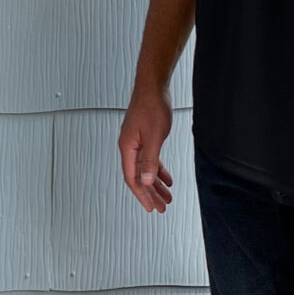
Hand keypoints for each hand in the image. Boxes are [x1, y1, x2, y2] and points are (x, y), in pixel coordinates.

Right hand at [117, 84, 174, 214]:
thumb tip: (146, 180)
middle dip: (150, 193)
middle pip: (138, 177)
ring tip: (166, 196)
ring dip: (156, 184)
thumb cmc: (151, 105)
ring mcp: (136, 142)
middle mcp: (129, 146)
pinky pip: (149, 160)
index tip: (151, 207)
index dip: (142, 194)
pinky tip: (166, 178)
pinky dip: (158, 170)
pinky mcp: (143, 138)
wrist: (153, 86)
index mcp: (127, 147)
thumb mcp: (154, 137)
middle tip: (161, 207)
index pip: (132, 178)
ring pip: (145, 169)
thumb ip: (150, 160)